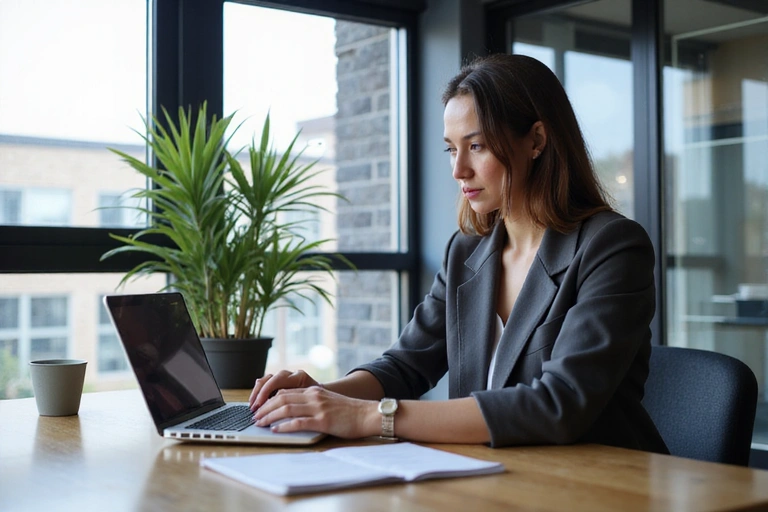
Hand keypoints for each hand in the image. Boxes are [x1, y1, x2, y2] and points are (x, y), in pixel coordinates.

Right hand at [248, 369, 318, 410]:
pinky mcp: (281, 383)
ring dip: (257, 393)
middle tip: (254, 408)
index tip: (260, 407)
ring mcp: (285, 378)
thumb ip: (298, 405)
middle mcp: (290, 375)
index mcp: (299, 377)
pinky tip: (256, 403)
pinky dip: (260, 394)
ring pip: (265, 380)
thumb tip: (283, 414)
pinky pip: (266, 385)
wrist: (326, 397)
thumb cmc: (320, 402)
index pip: (276, 381)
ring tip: (252, 406)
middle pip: (268, 379)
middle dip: (259, 394)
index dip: (265, 393)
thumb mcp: (312, 404)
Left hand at [253, 386, 377, 438]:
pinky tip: (276, 430)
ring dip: (269, 416)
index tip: (260, 408)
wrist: (367, 414)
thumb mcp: (328, 401)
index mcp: (314, 391)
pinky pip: (298, 422)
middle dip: (265, 408)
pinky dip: (284, 426)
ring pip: (286, 408)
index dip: (269, 400)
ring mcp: (318, 408)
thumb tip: (293, 410)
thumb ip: (312, 402)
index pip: (284, 392)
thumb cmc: (349, 411)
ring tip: (260, 423)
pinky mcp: (323, 420)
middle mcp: (313, 396)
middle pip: (281, 398)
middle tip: (255, 417)